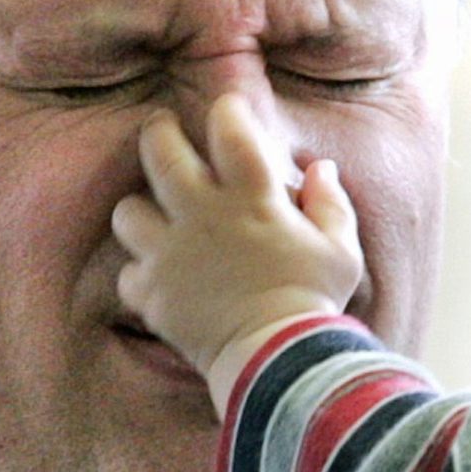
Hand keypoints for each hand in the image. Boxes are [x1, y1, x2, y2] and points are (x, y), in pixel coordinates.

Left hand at [112, 94, 362, 375]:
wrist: (277, 361)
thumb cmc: (315, 301)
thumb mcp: (342, 250)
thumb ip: (330, 203)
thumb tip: (320, 169)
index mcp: (251, 198)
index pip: (229, 128)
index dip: (226, 110)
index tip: (228, 111)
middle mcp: (202, 216)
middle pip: (160, 152)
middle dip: (158, 132)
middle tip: (161, 128)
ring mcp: (170, 255)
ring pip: (128, 212)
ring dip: (140, 210)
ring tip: (154, 214)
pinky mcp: (153, 294)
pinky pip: (129, 273)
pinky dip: (142, 274)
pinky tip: (162, 277)